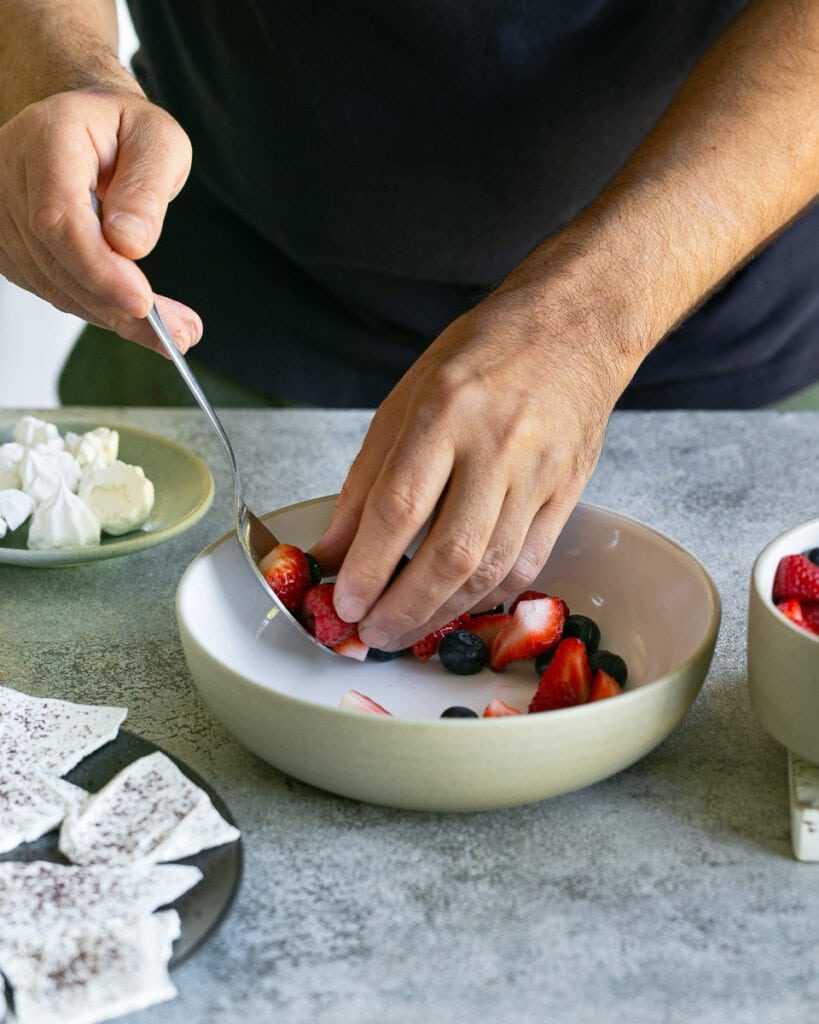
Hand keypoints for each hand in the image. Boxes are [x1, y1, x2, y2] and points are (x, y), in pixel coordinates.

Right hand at [0, 87, 200, 352]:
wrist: (88, 125)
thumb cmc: (125, 131)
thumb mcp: (158, 142)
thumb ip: (146, 188)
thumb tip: (130, 243)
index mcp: (48, 138)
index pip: (58, 216)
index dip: (99, 267)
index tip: (143, 302)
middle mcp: (10, 172)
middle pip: (55, 259)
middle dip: (117, 305)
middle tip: (178, 333)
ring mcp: (1, 210)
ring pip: (54, 284)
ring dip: (113, 316)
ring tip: (173, 331)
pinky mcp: (9, 243)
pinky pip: (52, 288)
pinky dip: (97, 308)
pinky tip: (135, 315)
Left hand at [311, 284, 632, 650]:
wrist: (572, 329)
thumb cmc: (480, 358)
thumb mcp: (404, 401)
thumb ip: (365, 481)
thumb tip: (333, 551)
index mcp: (445, 410)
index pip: (399, 506)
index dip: (368, 566)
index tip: (345, 603)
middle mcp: (496, 444)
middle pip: (450, 551)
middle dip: (404, 607)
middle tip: (372, 634)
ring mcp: (539, 472)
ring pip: (491, 568)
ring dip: (442, 612)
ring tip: (407, 631)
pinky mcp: (568, 493)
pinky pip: (528, 564)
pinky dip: (488, 596)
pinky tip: (457, 605)